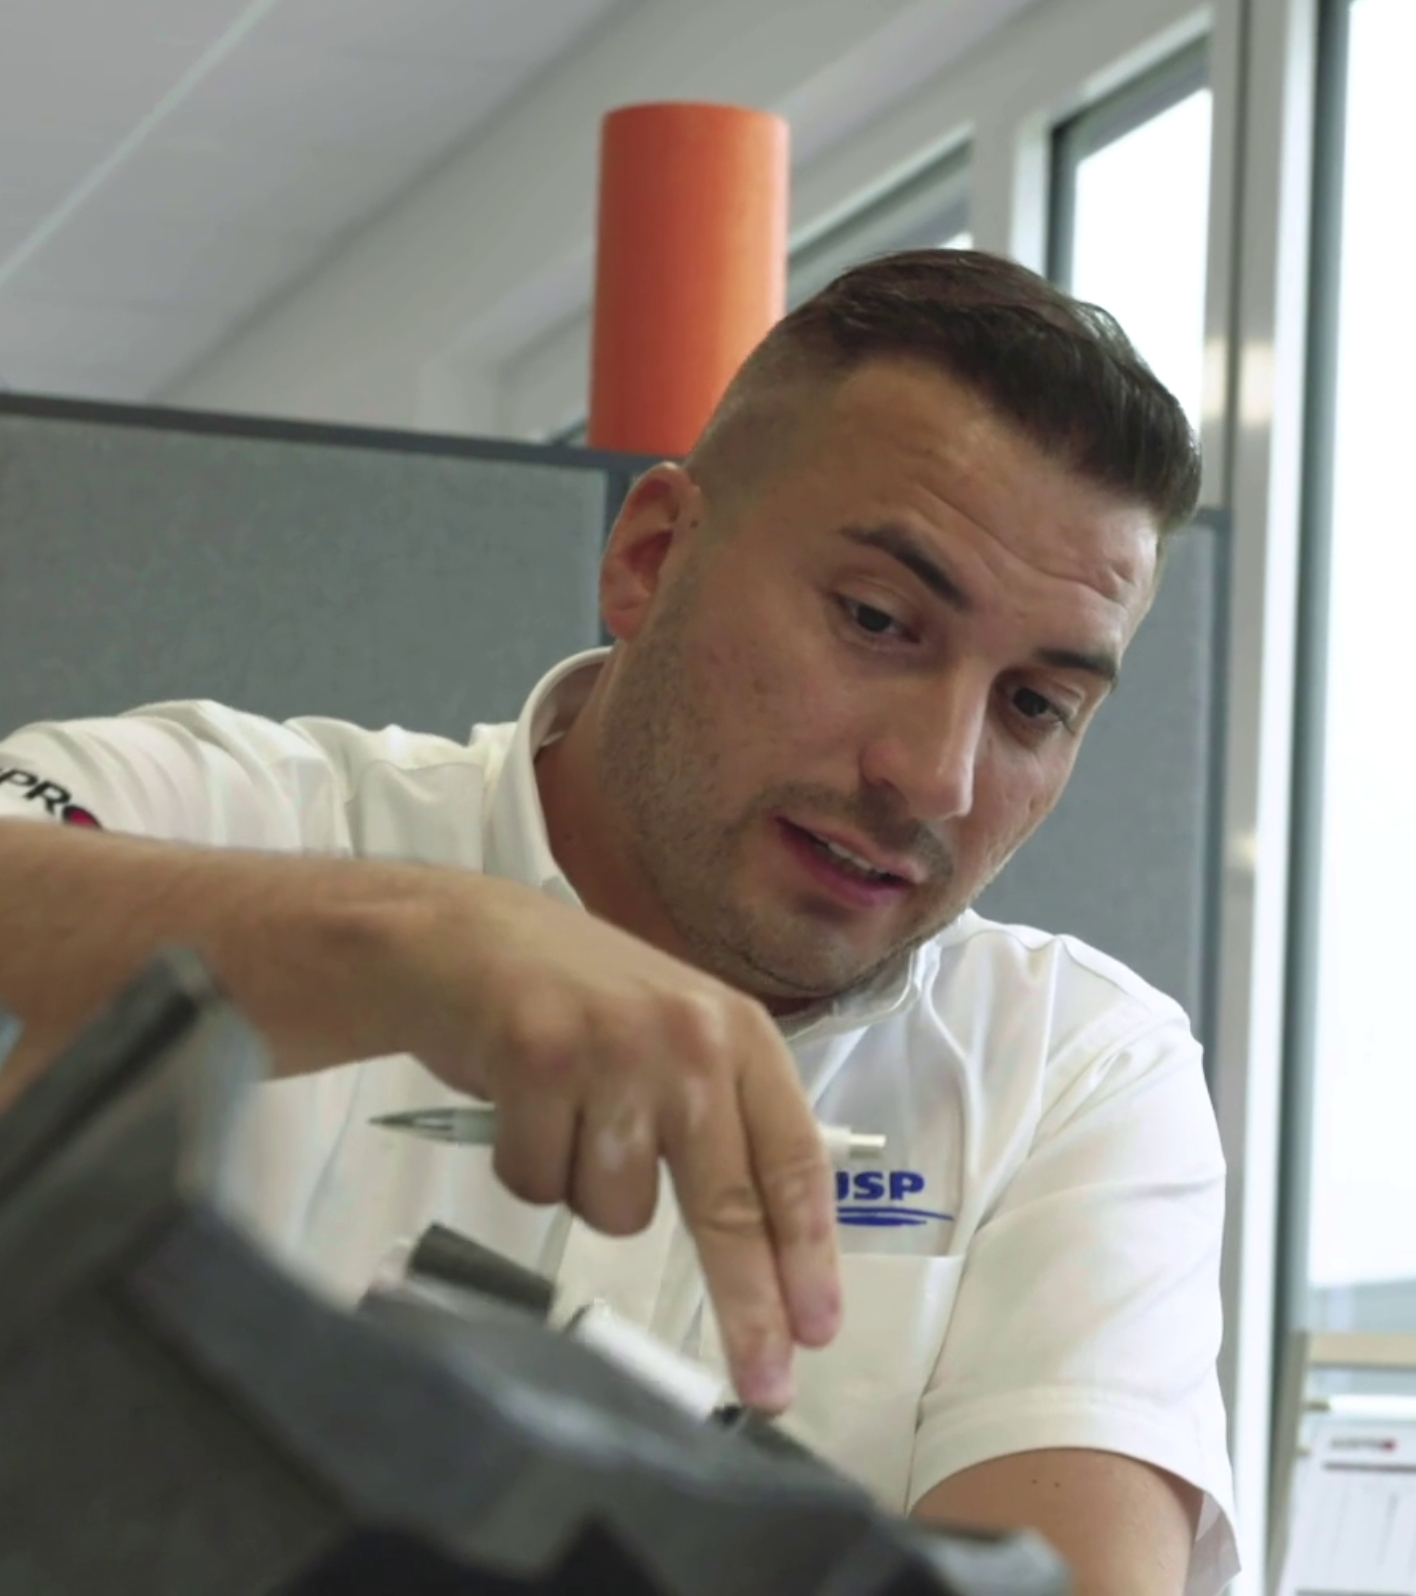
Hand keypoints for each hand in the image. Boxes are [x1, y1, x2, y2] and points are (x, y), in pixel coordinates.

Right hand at [388, 875, 841, 1409]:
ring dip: (587, 1189)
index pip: (792, 1157)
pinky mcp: (536, 1058)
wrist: (465, 937)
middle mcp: (688, 1038)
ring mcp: (612, 1047)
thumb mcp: (675, 1030)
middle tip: (767, 1386)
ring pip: (616, 1210)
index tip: (818, 1327)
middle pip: (728, 1205)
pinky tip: (518, 1102)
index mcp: (737, 1031)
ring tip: (566, 1115)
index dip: (809, 1250)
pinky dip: (525, 1165)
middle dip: (748, 1305)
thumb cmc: (578, 998)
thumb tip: (774, 1238)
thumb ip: (724, 1111)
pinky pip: (539, 1184)